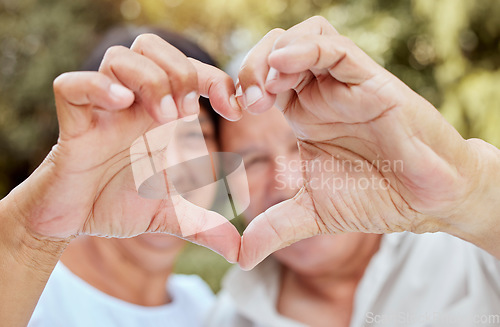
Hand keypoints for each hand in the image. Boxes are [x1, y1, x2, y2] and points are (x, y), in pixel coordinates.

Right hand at [7, 34, 241, 261]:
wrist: (76, 221)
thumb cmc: (121, 203)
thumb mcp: (172, 215)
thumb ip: (206, 227)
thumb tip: (242, 255)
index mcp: (160, 114)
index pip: (190, 70)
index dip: (217, 78)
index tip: (235, 108)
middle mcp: (133, 104)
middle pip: (153, 46)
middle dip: (181, 70)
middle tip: (190, 112)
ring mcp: (101, 112)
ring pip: (119, 57)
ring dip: (149, 80)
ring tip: (164, 117)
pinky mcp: (72, 126)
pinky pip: (72, 86)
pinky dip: (97, 89)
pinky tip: (121, 107)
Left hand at [236, 16, 494, 268]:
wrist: (424, 202)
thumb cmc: (373, 198)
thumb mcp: (310, 213)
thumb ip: (273, 229)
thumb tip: (237, 259)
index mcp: (302, 114)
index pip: (261, 79)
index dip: (237, 87)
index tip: (230, 112)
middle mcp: (321, 93)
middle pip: (276, 50)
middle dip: (250, 68)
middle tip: (245, 103)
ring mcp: (345, 85)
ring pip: (304, 37)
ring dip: (273, 55)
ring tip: (266, 89)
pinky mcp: (371, 82)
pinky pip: (335, 48)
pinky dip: (306, 49)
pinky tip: (284, 68)